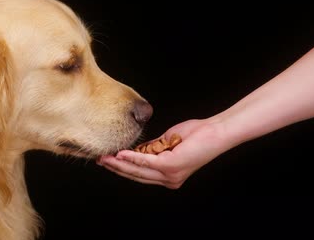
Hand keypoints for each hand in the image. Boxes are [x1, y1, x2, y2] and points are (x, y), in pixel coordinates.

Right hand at [97, 119, 227, 188]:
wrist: (215, 133)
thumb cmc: (196, 135)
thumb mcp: (167, 143)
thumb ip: (152, 149)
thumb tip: (135, 150)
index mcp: (168, 177)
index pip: (140, 174)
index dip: (122, 168)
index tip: (106, 160)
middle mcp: (168, 180)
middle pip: (136, 175)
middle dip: (116, 168)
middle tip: (99, 160)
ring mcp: (170, 175)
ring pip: (138, 171)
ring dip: (119, 164)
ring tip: (104, 157)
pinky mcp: (171, 166)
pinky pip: (146, 162)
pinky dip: (131, 158)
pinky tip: (120, 153)